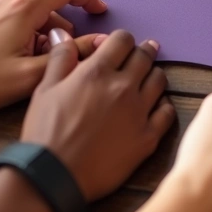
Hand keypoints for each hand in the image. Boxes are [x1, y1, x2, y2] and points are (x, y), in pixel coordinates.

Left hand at [0, 0, 107, 117]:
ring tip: (41, 54)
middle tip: (74, 39)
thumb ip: (69, 56)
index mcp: (24, 6)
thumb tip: (99, 43)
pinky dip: (25, 22)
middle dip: (68, 11)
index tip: (98, 11)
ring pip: (29, 0)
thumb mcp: (29, 76)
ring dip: (44, 21)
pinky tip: (18, 50)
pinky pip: (10, 7)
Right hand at [21, 29, 173, 200]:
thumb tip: (64, 35)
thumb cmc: (45, 133)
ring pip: (159, 81)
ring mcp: (139, 113)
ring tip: (148, 76)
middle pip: (144, 58)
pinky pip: (167, 112)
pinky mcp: (147, 138)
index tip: (120, 45)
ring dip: (153, 74)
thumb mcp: (44, 90)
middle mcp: (122, 88)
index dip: (122, 39)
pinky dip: (163, 104)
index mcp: (96, 73)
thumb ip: (60, 59)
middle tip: (143, 52)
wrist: (54, 176)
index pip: (122, 40)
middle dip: (143, 51)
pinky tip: (156, 105)